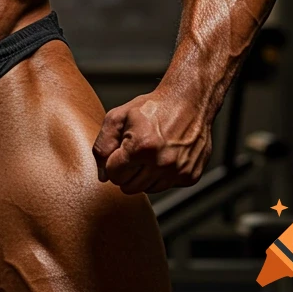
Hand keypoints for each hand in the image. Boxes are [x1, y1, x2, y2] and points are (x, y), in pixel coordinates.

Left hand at [91, 88, 212, 194]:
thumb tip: (102, 175)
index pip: (114, 175)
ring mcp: (178, 172)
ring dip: (143, 175)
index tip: (120, 150)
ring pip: (146, 189)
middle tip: (133, 152)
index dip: (113, 162)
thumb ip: (103, 145)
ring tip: (148, 153)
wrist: (188, 102)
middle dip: (126, 171)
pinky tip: (163, 156)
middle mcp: (162, 163)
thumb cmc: (151, 108)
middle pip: (129, 187)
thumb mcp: (118, 117)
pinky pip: (165, 186)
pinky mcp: (190, 176)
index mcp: (141, 147)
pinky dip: (160, 175)